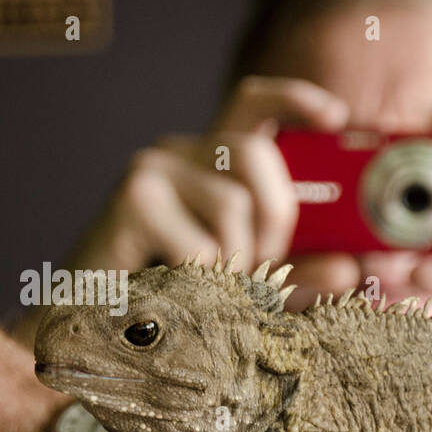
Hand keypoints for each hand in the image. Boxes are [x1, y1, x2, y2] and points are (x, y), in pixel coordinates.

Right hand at [55, 76, 359, 312]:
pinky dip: (203, 287)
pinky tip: (172, 296)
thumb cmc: (160, 305)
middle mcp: (173, 155)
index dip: (295, 99)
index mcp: (201, 165)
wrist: (81, 332)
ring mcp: (148, 173)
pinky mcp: (132, 203)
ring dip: (235, 264)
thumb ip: (292, 275)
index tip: (334, 117)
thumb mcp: (240, 286)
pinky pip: (203, 247)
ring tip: (205, 293)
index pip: (250, 103)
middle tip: (262, 267)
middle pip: (256, 153)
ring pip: (233, 205)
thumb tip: (350, 271)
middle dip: (277, 220)